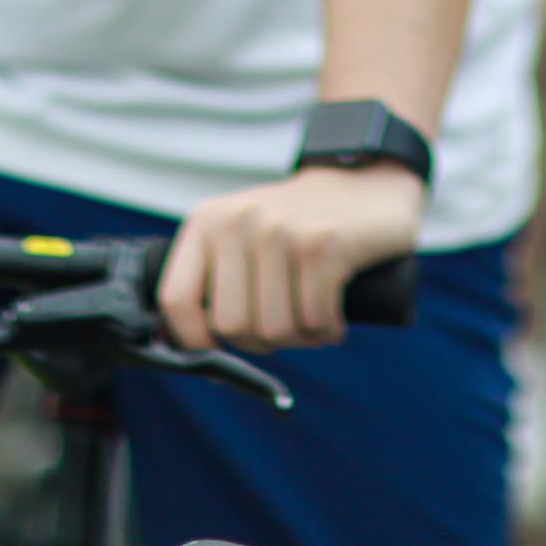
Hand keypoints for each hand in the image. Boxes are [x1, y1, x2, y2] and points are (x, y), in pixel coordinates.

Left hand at [156, 164, 425, 351]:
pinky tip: (334, 317)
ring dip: (301, 338)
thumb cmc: (302, 228)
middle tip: (287, 325)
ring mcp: (280, 231)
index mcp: (208, 221)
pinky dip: (327, 331)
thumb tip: (181, 352)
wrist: (370, 185)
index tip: (215, 360)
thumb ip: (213, 281)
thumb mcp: (245, 237)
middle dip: (263, 342)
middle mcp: (238, 221)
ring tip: (314, 317)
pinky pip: (314, 321)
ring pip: (275, 330)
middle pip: (232, 326)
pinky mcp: (321, 245)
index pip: (175, 298)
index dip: (191, 341)